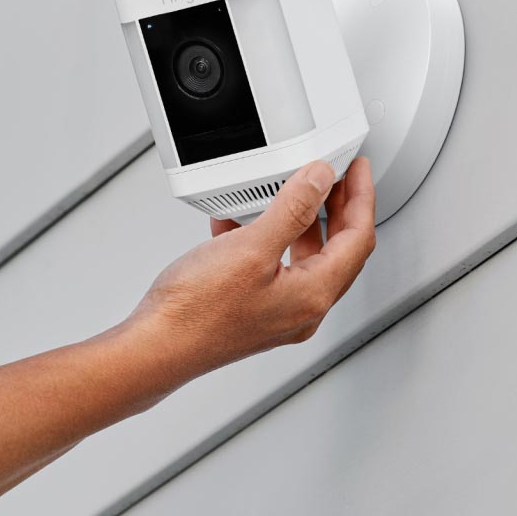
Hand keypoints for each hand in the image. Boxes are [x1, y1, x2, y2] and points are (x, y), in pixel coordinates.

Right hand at [127, 154, 376, 379]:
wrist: (156, 346)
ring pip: (304, 260)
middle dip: (336, 209)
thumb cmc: (196, 312)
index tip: (357, 169)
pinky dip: (266, 241)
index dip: (361, 197)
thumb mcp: (250, 248)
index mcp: (313, 295)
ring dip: (301, 224)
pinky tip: (241, 222)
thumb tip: (320, 180)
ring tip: (290, 194)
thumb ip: (293, 209)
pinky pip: (272, 270)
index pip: (357, 238)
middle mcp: (301, 310)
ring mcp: (276, 315)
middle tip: (333, 179)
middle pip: (337, 251)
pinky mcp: (250, 313)